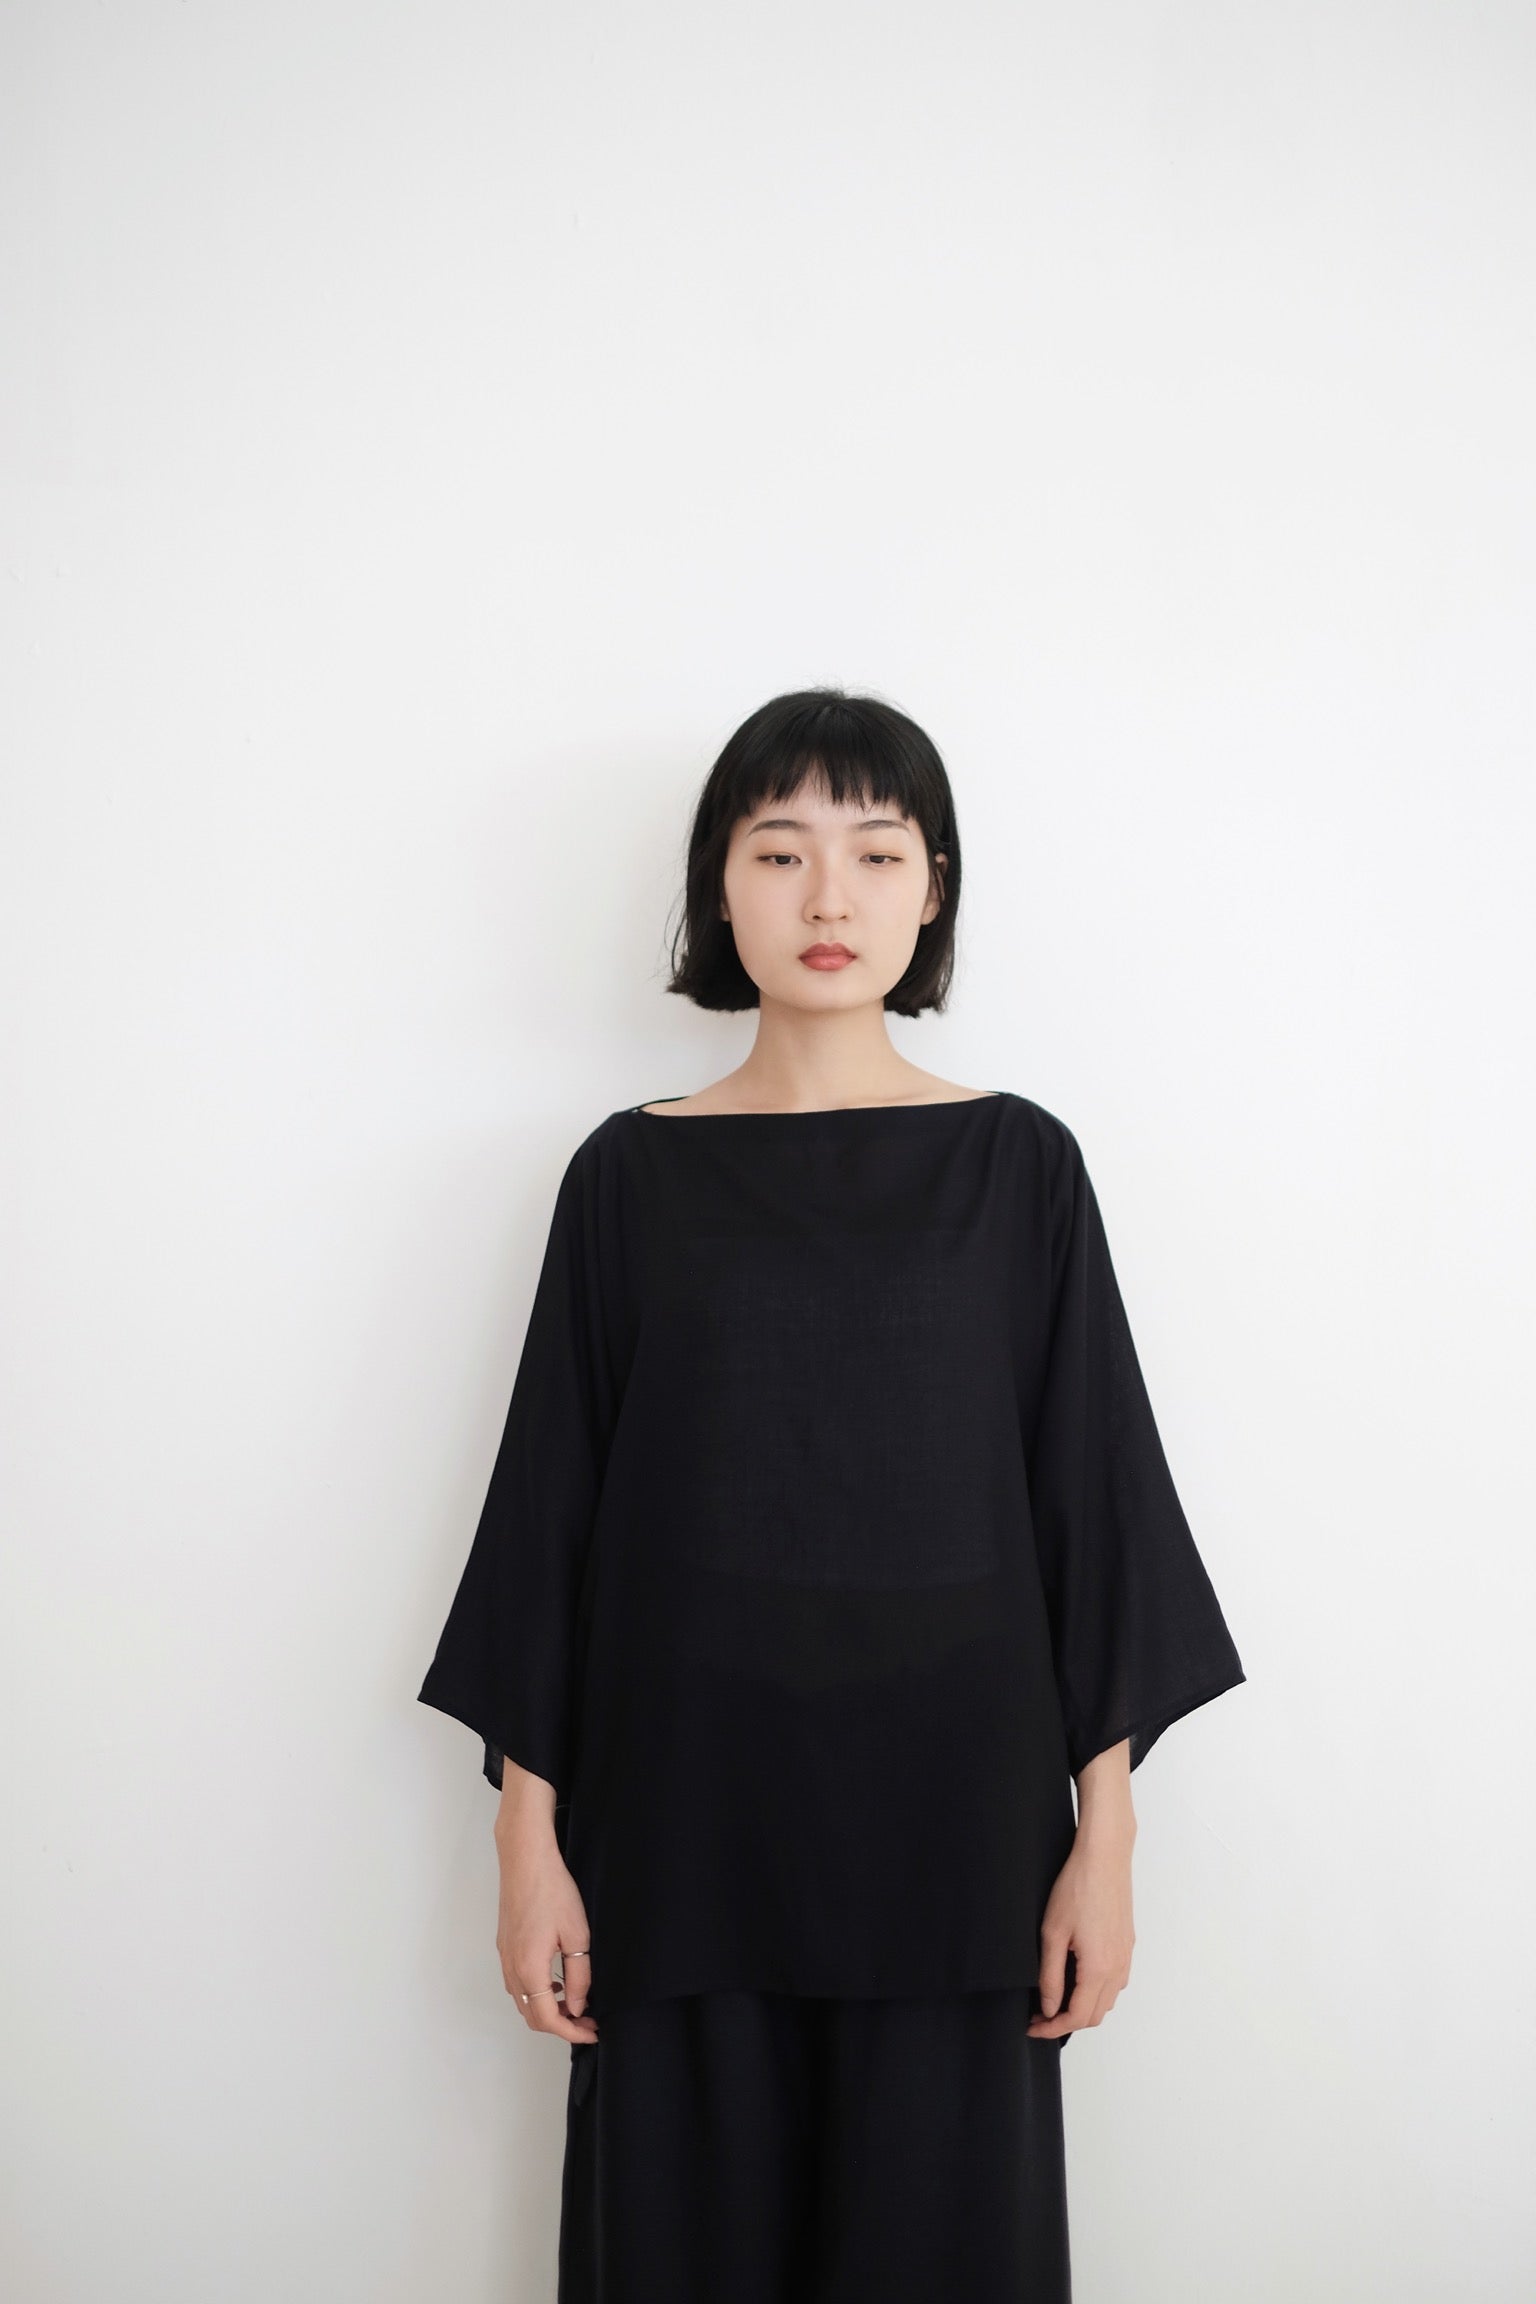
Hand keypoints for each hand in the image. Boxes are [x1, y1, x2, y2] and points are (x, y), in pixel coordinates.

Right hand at [494, 1808, 598, 2044]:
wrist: (525, 1859)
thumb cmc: (552, 1891)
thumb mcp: (577, 1935)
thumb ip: (579, 1977)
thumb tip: (578, 2007)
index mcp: (530, 1970)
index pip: (548, 2019)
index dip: (572, 2032)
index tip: (592, 2030)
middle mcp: (512, 1969)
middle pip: (532, 2017)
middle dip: (560, 2025)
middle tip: (587, 2020)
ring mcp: (505, 1958)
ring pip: (523, 2002)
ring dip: (547, 2010)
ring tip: (575, 2002)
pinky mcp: (505, 1946)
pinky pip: (517, 1984)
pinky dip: (536, 1993)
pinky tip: (556, 1980)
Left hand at [1026, 1814, 1135, 2040]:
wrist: (1104, 1857)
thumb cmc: (1076, 1888)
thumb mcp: (1052, 1933)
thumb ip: (1051, 1976)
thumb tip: (1050, 2008)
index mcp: (1099, 1969)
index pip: (1077, 2017)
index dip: (1052, 2028)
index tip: (1032, 2026)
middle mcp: (1117, 1969)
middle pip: (1094, 2016)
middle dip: (1066, 2022)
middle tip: (1039, 2014)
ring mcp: (1125, 1957)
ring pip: (1107, 2001)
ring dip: (1083, 2008)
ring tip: (1055, 1997)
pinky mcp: (1127, 1945)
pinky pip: (1115, 1982)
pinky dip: (1096, 1992)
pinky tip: (1077, 1977)